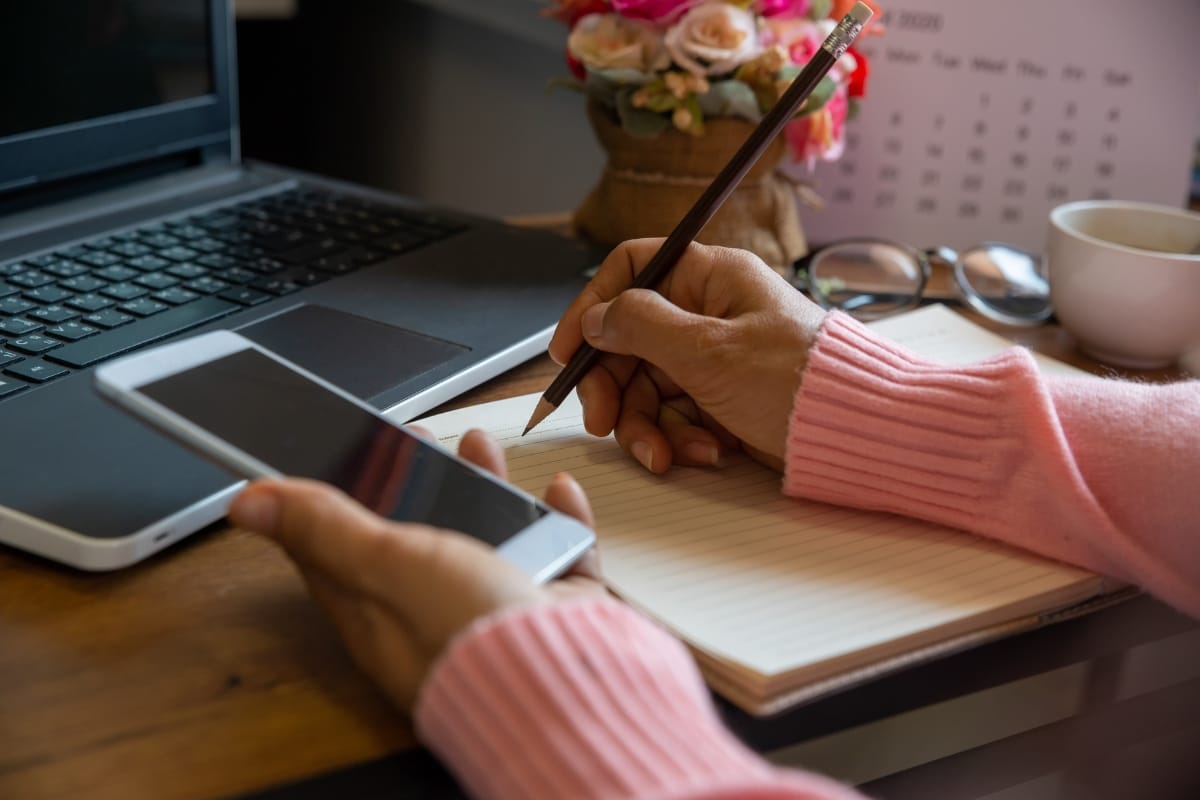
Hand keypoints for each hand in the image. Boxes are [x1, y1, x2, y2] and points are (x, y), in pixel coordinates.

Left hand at [228, 428, 604, 713]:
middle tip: (420, 440)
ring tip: (481, 446)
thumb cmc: (468, 634)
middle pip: (418, 532)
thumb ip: (323, 528)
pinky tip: (558, 491)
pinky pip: (557, 550)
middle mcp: (434, 609)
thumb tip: (247, 503)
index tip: (338, 454)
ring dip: (485, 483)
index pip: (338, 549)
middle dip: (418, 479)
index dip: (334, 497)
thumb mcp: (385, 564)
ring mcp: (495, 605)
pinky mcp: (551, 603)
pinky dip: (559, 516)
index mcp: (378, 610)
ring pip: (488, 532)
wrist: (563, 682)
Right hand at [548, 239, 826, 472]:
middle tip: (605, 424)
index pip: (630, 271)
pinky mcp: (726, 398)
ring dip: (649, 426)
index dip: (591, 307)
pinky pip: (679, 414)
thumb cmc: (796, 381)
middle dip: (615, 389)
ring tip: (665, 455)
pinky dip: (682, 438)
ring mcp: (717, 357)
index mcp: (710, 278)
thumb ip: (640, 327)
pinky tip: (706, 453)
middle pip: (630, 341)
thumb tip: (597, 317)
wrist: (855, 434)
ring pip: (649, 386)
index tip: (565, 352)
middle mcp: (710, 312)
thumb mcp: (706, 350)